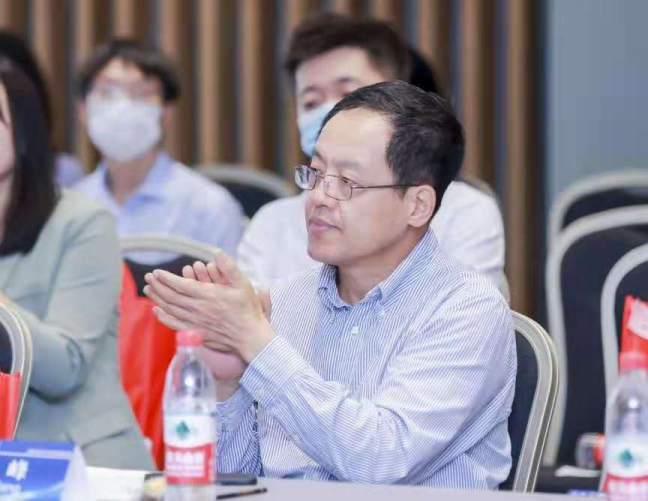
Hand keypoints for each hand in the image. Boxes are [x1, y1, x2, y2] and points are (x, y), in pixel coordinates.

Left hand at [144, 253, 275, 363]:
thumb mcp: (243, 284)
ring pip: (171, 309)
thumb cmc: (248, 309)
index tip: (157, 272)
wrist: (249, 336)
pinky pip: (175, 324)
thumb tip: (217, 253)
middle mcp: (198, 308)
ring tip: (149, 289)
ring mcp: (195, 322)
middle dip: (158, 286)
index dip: (166, 278)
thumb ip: (230, 268)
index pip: (181, 285)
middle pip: (172, 296)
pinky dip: (163, 317)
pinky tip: (157, 311)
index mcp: (208, 295)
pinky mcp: (196, 333)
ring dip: (158, 298)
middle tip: (148, 277)